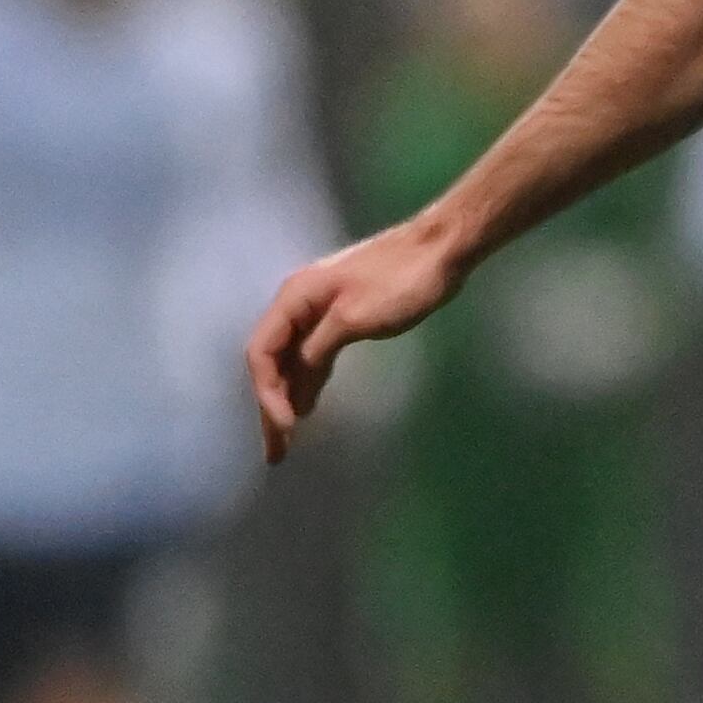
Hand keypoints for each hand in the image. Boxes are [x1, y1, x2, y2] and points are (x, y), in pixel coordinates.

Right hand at [247, 219, 464, 464]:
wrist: (440, 250)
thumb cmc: (400, 281)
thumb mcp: (355, 317)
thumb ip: (318, 346)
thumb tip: (296, 372)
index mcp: (294, 299)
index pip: (261, 353)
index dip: (268, 394)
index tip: (288, 427)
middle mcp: (298, 304)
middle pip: (272, 361)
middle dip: (271, 407)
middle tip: (276, 452)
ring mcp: (320, 311)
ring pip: (293, 361)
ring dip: (288, 399)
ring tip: (287, 441)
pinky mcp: (342, 319)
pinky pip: (315, 356)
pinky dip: (310, 382)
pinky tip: (308, 407)